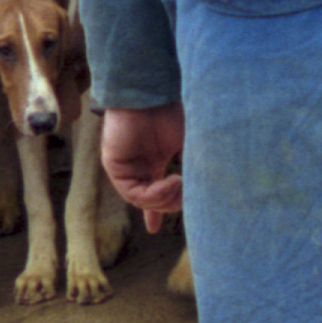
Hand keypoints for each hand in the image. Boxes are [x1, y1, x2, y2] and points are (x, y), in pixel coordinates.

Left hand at [101, 105, 185, 231]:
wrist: (152, 93)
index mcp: (154, 159)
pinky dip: (152, 195)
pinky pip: (131, 193)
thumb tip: (207, 196)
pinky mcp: (114, 165)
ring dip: (164, 199)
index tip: (156, 229)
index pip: (155, 190)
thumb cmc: (173, 112)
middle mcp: (138, 164)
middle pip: (151, 201)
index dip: (160, 208)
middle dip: (172, 204)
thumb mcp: (191, 146)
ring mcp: (126, 165)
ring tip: (179, 185)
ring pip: (142, 200)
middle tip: (188, 193)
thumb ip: (194, 170)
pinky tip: (168, 182)